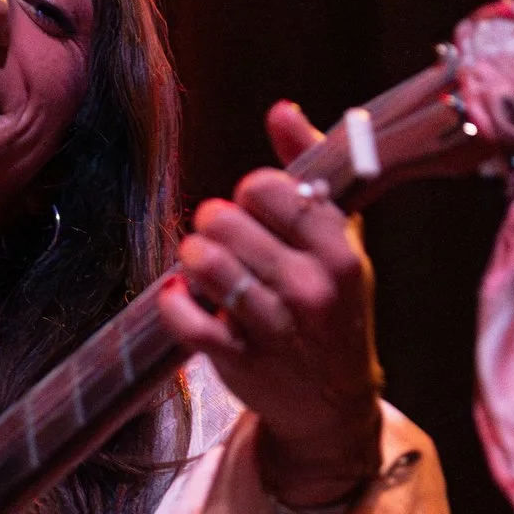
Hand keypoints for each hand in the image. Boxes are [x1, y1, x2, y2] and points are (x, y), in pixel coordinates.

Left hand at [158, 101, 383, 506]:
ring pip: (204, 265)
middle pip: (227, 222)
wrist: (331, 403)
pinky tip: (183, 300)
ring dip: (191, 260)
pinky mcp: (240, 362)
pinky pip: (184, 317)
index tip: (254, 208)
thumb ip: (310, 170)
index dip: (249, 192)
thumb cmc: (330, 306)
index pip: (272, 189)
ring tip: (203, 268)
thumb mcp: (336, 238)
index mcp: (341, 251)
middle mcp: (314, 288)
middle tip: (219, 239)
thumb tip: (282, 109)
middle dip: (212, 225)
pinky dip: (173, 303)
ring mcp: (277, 328)